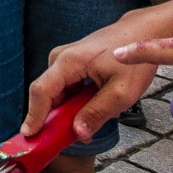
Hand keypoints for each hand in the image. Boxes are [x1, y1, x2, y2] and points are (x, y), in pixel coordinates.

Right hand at [23, 21, 158, 142]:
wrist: (142, 33)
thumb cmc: (134, 59)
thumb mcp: (122, 92)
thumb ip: (98, 113)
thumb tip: (78, 132)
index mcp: (68, 62)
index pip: (41, 91)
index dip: (34, 115)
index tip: (29, 137)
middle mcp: (61, 58)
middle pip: (47, 94)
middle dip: (53, 119)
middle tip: (64, 140)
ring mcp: (65, 59)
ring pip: (57, 93)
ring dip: (67, 111)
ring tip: (87, 123)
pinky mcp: (72, 63)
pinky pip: (65, 88)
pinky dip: (73, 102)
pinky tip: (90, 108)